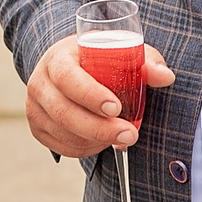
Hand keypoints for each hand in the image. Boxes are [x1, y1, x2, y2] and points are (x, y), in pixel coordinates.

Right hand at [25, 33, 173, 157]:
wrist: (71, 66)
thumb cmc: (99, 59)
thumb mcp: (122, 53)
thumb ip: (145, 63)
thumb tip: (166, 77)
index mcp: (58, 58)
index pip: (68, 77)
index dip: (90, 95)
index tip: (116, 107)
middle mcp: (40, 83)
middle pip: (64, 112)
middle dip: (99, 128)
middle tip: (129, 134)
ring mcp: (35, 108)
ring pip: (63, 133)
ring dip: (95, 140)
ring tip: (120, 136)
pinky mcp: (37, 128)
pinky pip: (62, 147)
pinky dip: (85, 148)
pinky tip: (101, 140)